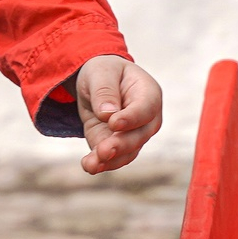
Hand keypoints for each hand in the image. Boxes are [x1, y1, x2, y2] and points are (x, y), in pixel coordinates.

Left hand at [74, 55, 162, 173]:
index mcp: (148, 93)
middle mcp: (147, 119)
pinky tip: (89, 166)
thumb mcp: (101, 72)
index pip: (145, 109)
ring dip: (110, 161)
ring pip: (127, 152)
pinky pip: (113, 158)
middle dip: (121, 145)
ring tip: (91, 164)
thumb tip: (107, 114)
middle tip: (103, 151)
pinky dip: (100, 164)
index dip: (131, 118)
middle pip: (139, 136)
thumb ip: (105, 91)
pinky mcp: (117, 145)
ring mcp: (134, 135)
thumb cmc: (105, 72)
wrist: (97, 83)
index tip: (113, 123)